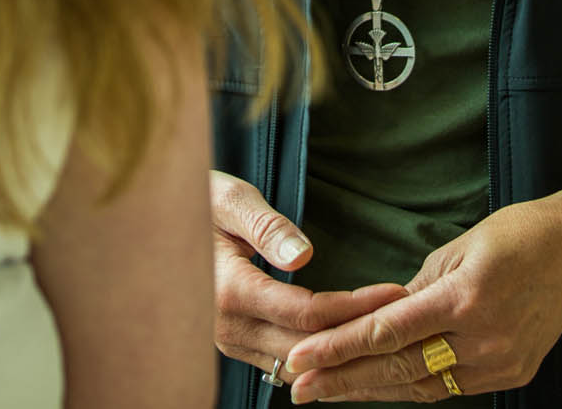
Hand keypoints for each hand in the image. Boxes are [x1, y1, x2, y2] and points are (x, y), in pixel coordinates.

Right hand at [209, 171, 405, 378]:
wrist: (154, 224)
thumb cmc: (196, 199)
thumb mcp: (230, 199)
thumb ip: (266, 226)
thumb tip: (303, 255)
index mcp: (229, 291)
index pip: (307, 313)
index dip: (355, 307)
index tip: (395, 293)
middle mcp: (227, 327)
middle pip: (308, 346)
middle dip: (359, 334)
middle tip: (406, 317)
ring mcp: (228, 341)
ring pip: (297, 362)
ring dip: (341, 351)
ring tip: (387, 333)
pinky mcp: (233, 344)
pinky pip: (282, 362)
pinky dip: (318, 355)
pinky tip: (349, 342)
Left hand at [281, 195, 561, 401]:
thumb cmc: (513, 235)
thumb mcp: (453, 250)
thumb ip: (413, 291)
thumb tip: (375, 318)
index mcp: (462, 299)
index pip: (386, 333)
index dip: (338, 349)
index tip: (300, 358)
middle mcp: (482, 338)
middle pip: (399, 370)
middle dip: (343, 380)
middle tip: (297, 388)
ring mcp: (500, 362)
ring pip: (423, 387)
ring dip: (372, 390)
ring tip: (327, 391)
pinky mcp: (513, 373)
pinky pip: (452, 387)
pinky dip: (413, 386)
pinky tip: (379, 385)